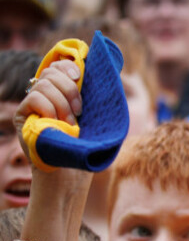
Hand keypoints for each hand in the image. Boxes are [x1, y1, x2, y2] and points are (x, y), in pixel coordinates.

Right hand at [14, 60, 90, 193]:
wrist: (71, 175)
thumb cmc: (87, 149)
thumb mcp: (99, 118)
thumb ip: (99, 95)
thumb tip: (115, 69)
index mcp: (63, 94)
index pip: (59, 65)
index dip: (69, 66)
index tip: (81, 77)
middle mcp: (45, 96)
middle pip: (51, 71)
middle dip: (70, 88)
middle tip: (79, 111)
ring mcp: (31, 106)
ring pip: (44, 83)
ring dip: (63, 103)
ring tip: (71, 123)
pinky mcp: (21, 116)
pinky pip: (34, 97)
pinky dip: (50, 108)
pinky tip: (57, 123)